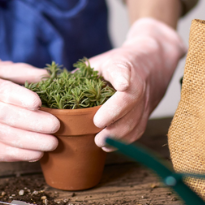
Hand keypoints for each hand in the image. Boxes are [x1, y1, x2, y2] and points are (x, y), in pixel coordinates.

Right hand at [0, 59, 59, 161]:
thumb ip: (19, 71)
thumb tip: (48, 76)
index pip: (1, 91)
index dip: (20, 97)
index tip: (38, 102)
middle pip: (5, 117)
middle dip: (33, 123)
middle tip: (56, 125)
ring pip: (2, 138)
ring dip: (29, 143)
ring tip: (52, 143)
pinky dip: (17, 156)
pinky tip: (36, 154)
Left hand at [89, 17, 185, 147]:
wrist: (154, 60)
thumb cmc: (120, 62)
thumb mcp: (101, 60)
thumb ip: (80, 74)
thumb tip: (49, 89)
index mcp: (125, 66)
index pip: (123, 74)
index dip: (119, 86)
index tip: (106, 106)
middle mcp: (139, 83)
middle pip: (131, 104)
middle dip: (114, 121)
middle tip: (97, 134)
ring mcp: (146, 100)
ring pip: (137, 120)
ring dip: (120, 135)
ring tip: (100, 143)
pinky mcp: (148, 112)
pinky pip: (139, 129)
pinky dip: (125, 140)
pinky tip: (110, 145)